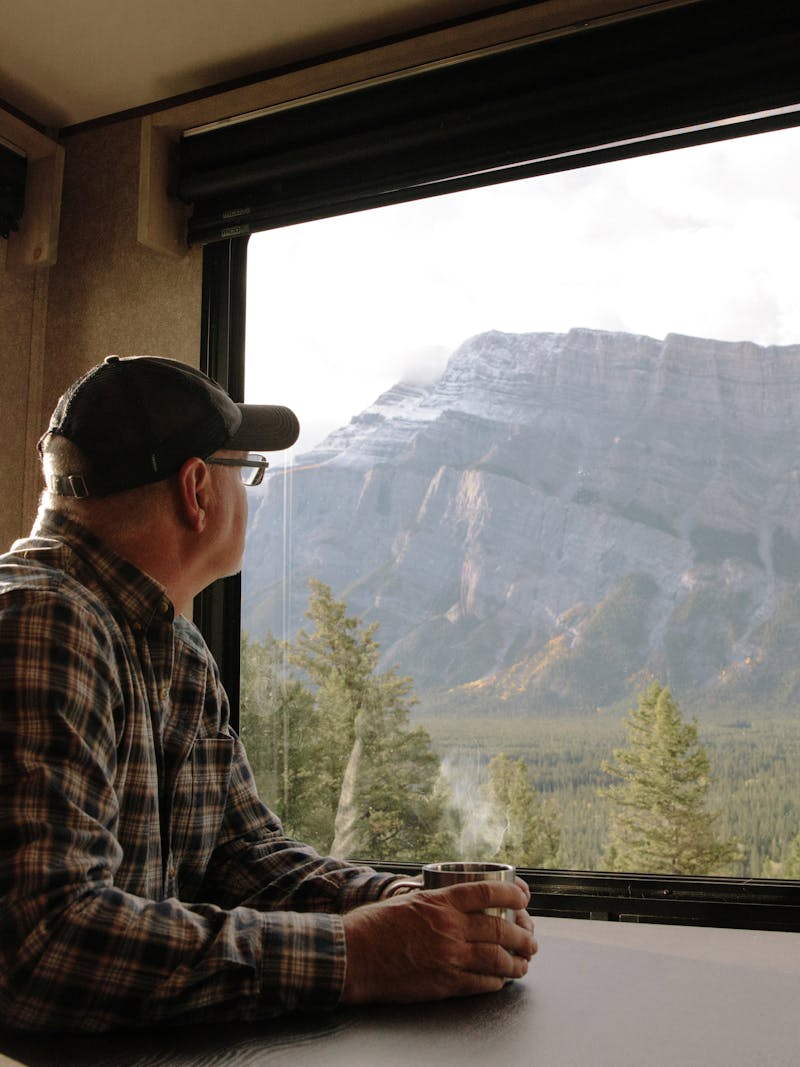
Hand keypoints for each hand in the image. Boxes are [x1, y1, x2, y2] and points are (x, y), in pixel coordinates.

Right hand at [340, 879, 536, 1004]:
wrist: (351, 957)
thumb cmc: (372, 927)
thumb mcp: (407, 900)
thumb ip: (434, 901)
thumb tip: (452, 899)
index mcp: (440, 902)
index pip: (487, 892)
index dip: (512, 895)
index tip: (523, 898)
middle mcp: (449, 928)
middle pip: (501, 928)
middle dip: (523, 934)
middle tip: (531, 940)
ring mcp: (449, 957)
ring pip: (497, 959)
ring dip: (516, 961)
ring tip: (523, 963)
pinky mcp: (444, 984)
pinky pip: (481, 983)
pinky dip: (497, 981)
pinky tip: (501, 980)